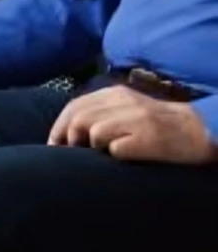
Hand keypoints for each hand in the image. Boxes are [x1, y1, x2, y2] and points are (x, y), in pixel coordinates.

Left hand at [48, 85, 217, 163]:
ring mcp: (136, 120)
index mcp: (115, 94)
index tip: (53, 145)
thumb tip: (65, 132)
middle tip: (69, 154)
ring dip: (91, 147)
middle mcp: (124, 102)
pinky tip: (121, 157)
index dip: (58, 127)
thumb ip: (98, 112)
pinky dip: (112, 155)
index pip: (75, 106)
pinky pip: (115, 149)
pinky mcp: (147, 138)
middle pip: (79, 118)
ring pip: (94, 132)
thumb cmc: (155, 124)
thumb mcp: (125, 108)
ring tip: (100, 155)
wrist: (196, 130)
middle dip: (68, 139)